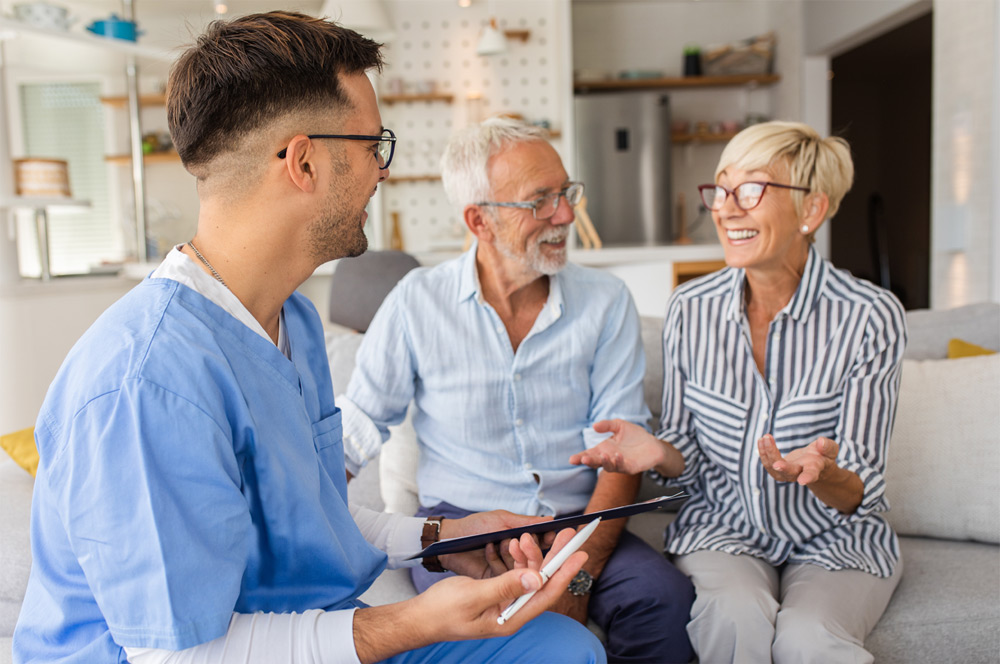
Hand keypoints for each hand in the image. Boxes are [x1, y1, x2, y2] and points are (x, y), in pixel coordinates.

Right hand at [354, 529, 587, 662]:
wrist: (419, 617)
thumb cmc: (442, 610)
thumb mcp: (474, 596)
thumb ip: (506, 586)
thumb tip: (537, 578)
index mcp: (511, 618)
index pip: (546, 593)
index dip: (565, 572)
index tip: (580, 554)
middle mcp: (512, 612)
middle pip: (542, 583)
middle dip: (554, 557)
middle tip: (568, 535)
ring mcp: (504, 604)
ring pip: (528, 576)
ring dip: (529, 555)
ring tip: (524, 536)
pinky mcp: (496, 594)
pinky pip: (514, 575)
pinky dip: (515, 559)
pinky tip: (511, 545)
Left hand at [439, 510, 554, 578]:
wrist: (447, 541)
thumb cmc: (474, 527)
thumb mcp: (500, 520)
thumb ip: (525, 522)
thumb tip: (550, 520)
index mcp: (519, 541)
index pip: (540, 545)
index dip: (548, 542)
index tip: (552, 536)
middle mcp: (515, 558)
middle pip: (534, 560)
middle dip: (532, 551)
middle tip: (526, 541)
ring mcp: (505, 571)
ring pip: (520, 569)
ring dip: (512, 554)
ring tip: (503, 541)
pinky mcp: (494, 581)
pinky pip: (503, 575)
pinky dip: (496, 559)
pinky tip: (488, 547)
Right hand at [569, 419, 679, 475]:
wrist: (653, 444)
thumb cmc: (635, 436)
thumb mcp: (619, 425)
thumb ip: (607, 425)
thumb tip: (594, 426)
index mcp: (604, 449)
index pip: (590, 454)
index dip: (580, 457)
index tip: (572, 459)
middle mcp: (609, 458)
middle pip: (596, 462)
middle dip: (589, 461)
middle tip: (583, 459)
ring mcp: (619, 464)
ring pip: (608, 466)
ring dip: (604, 462)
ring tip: (602, 455)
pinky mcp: (630, 468)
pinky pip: (623, 467)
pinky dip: (619, 462)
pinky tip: (617, 455)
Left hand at [757, 434, 838, 485]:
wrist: (814, 465)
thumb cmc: (823, 456)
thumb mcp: (830, 450)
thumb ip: (827, 447)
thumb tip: (821, 442)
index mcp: (814, 469)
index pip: (811, 474)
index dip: (807, 477)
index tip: (802, 481)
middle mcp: (799, 473)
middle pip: (790, 473)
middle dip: (784, 468)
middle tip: (777, 465)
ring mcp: (787, 473)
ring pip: (775, 469)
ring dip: (768, 454)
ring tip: (765, 438)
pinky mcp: (778, 469)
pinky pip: (768, 463)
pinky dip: (763, 452)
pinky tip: (761, 440)